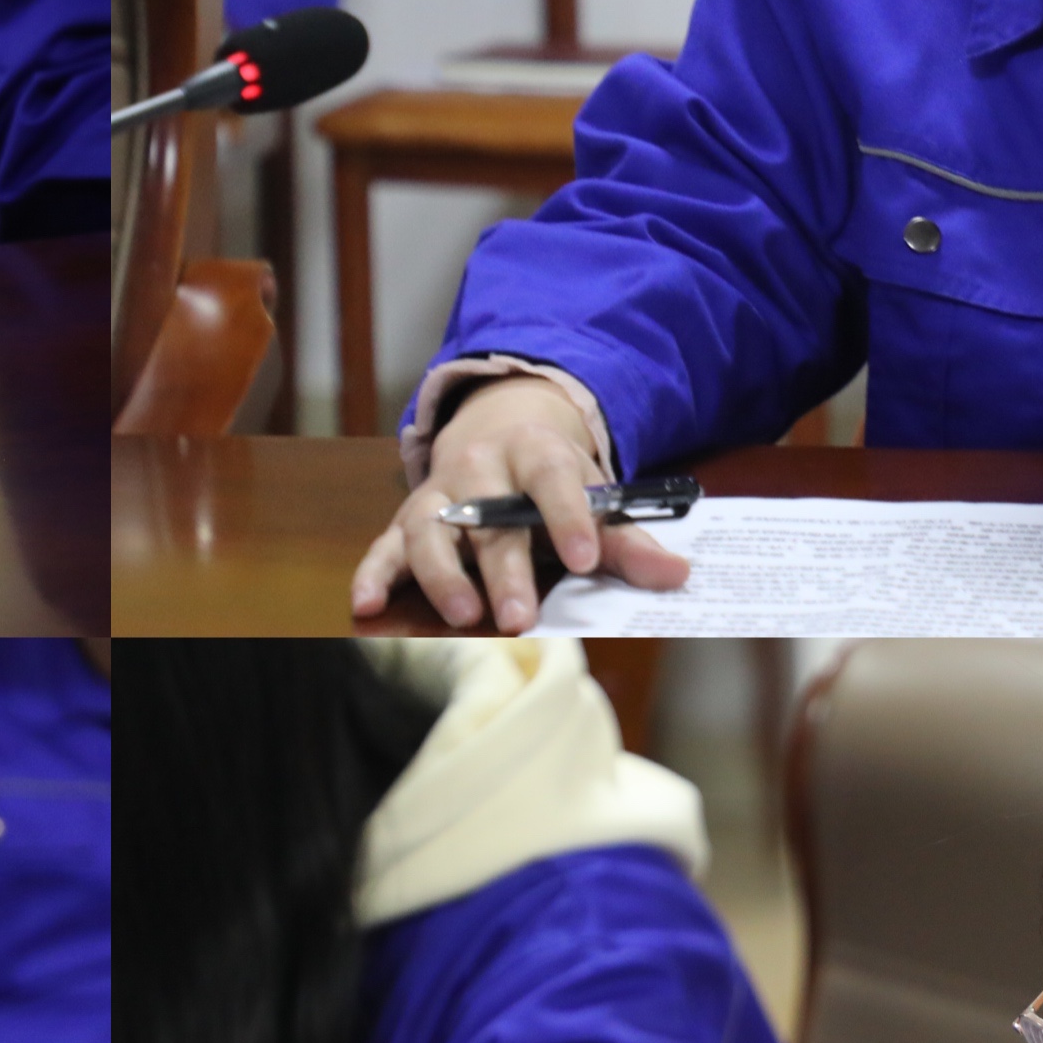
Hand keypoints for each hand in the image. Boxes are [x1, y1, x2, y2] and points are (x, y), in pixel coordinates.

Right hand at [351, 374, 688, 633]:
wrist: (499, 425)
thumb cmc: (552, 476)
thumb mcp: (594, 496)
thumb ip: (627, 542)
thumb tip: (677, 577)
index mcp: (537, 453)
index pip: (554, 481)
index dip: (568, 519)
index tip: (585, 559)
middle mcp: (481, 468)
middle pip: (489, 519)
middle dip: (504, 569)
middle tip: (517, 617)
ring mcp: (439, 493)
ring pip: (430, 530)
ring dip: (442, 574)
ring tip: (461, 614)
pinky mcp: (408, 517)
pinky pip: (385, 544)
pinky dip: (373, 573)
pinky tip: (366, 604)